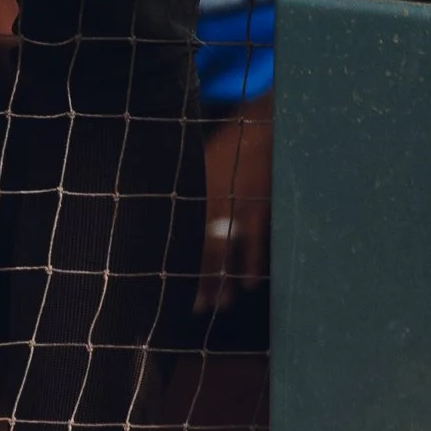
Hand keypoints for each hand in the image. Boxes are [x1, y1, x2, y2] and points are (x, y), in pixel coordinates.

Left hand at [195, 99, 272, 309]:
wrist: (261, 124)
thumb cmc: (229, 147)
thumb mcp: (201, 166)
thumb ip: (188, 194)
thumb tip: (175, 220)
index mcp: (192, 192)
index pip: (179, 236)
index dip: (175, 264)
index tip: (168, 287)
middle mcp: (211, 202)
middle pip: (201, 250)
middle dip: (198, 281)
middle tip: (196, 306)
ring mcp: (237, 205)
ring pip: (227, 252)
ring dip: (223, 280)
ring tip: (220, 303)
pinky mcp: (261, 206)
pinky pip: (255, 243)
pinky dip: (251, 265)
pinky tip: (247, 285)